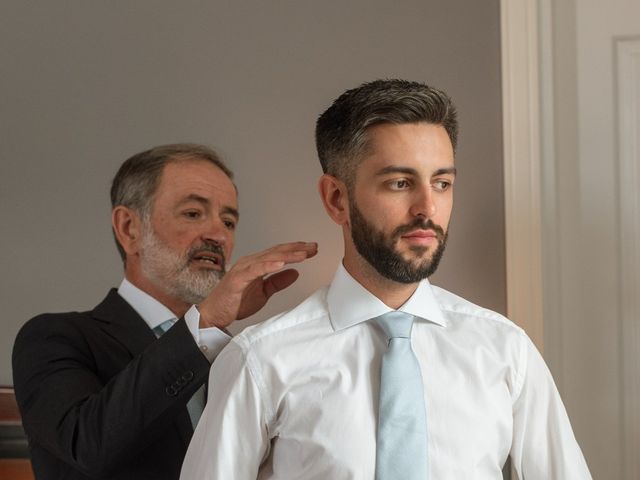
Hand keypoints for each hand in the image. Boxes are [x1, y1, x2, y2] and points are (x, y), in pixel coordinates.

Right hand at [198, 242, 317, 327]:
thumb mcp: (263, 292)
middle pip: (277, 252)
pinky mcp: (238, 279)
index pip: (280, 253)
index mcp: (257, 264)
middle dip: (296, 249)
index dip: (296, 250)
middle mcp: (250, 262)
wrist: (214, 314)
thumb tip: (295, 272)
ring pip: (269, 258)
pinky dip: (268, 265)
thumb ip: (277, 282)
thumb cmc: (235, 302)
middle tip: (314, 247)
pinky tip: (281, 263)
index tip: (313, 249)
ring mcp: (243, 269)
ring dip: (288, 255)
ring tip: (304, 254)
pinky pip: (255, 270)